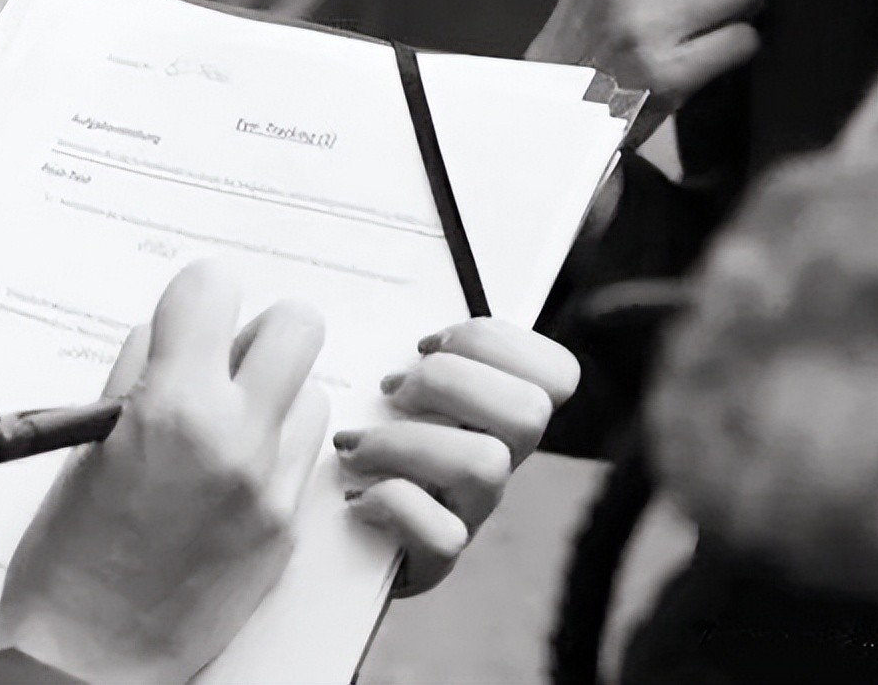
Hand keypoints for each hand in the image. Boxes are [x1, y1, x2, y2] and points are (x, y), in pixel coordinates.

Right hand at [0, 261, 328, 682]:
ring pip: (310, 392)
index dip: (195, 296)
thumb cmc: (67, 560)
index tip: (187, 314)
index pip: (213, 288)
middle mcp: (234, 438)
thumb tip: (170, 335)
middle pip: (296, 326)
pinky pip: (300, 456)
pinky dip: (273, 449)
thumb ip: (138, 376)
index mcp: (171, 407)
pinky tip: (230, 476)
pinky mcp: (287, 527)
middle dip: (259, 331)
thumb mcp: (86, 444)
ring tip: (224, 428)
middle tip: (223, 361)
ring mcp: (270, 486)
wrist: (90, 660)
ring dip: (274, 396)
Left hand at [335, 318, 578, 595]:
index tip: (426, 343)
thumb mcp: (377, 384)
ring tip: (354, 445)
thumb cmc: (351, 439)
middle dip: (449, 383)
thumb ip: (395, 347)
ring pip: (486, 466)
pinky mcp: (436, 560)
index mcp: (493, 412)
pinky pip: (445, 536)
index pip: (556, 373)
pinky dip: (392, 506)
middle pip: (530, 411)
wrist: (321, 536)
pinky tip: (355, 497)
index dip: (496, 343)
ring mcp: (471, 511)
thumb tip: (352, 315)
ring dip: (406, 443)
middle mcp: (497, 460)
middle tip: (389, 390)